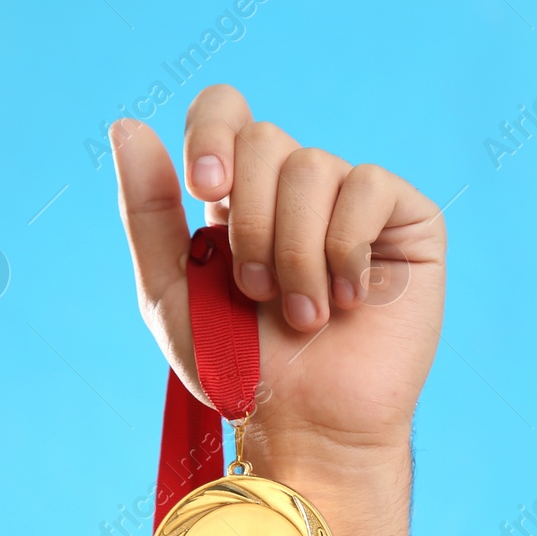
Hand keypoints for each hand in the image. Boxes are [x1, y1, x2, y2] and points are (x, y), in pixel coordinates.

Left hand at [110, 85, 444, 471]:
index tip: (206, 187)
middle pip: (267, 139)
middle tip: (256, 289)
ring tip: (304, 313)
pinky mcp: (408, 223)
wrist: (308, 425)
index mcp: (242, 194)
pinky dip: (347, 247)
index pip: (228, 110)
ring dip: (296, 252)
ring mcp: (356, 203)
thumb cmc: (241, 371)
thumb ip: (147, 212)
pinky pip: (368, 187)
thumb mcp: (170, 292)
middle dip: (251, 222)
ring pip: (315, 167)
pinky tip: (348, 298)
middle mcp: (300, 190)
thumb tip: (128, 125)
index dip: (214, 130)